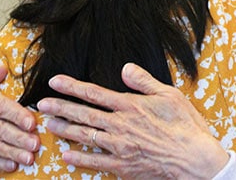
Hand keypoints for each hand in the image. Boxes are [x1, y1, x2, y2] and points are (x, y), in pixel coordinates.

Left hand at [37, 63, 229, 179]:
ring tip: (48, 125)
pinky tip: (67, 155)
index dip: (72, 87)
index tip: (55, 82)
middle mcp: (120, 125)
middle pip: (84, 114)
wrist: (194, 159)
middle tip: (41, 104)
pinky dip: (80, 159)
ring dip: (65, 130)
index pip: (94, 93)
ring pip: (86, 136)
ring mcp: (120, 147)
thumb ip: (143, 81)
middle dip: (61, 108)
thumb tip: (124, 68)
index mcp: (130, 105)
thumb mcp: (169, 94)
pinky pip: (96, 162)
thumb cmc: (185, 125)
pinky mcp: (123, 167)